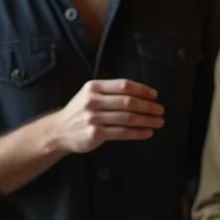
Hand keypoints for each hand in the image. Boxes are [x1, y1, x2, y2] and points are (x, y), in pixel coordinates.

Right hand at [46, 79, 164, 153]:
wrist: (59, 130)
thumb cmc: (80, 111)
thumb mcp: (90, 94)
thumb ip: (111, 91)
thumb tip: (142, 93)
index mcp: (94, 87)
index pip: (124, 85)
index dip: (142, 90)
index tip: (155, 95)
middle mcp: (92, 101)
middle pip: (128, 102)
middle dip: (148, 106)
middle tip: (160, 110)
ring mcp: (93, 118)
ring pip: (127, 118)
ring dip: (146, 120)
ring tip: (159, 121)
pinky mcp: (95, 134)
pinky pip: (122, 133)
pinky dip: (137, 132)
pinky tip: (147, 132)